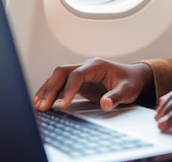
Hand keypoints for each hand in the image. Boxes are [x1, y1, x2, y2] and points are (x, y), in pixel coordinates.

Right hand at [32, 57, 152, 111]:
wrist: (134, 79)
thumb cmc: (131, 82)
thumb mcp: (128, 90)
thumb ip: (116, 97)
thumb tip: (105, 104)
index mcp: (97, 65)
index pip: (77, 75)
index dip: (69, 89)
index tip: (62, 105)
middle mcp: (86, 67)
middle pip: (62, 73)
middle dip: (51, 88)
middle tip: (43, 106)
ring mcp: (81, 74)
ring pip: (58, 78)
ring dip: (47, 91)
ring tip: (37, 106)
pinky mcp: (78, 83)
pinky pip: (60, 86)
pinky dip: (51, 93)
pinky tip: (42, 103)